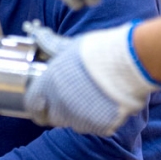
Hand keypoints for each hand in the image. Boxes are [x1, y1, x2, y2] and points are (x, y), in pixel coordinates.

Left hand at [25, 22, 158, 134]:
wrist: (128, 61)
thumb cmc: (97, 50)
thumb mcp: (69, 46)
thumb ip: (51, 48)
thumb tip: (37, 33)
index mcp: (48, 85)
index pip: (32, 106)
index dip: (37, 106)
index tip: (42, 105)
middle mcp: (60, 105)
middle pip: (53, 117)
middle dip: (59, 110)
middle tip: (73, 98)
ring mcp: (80, 118)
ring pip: (74, 123)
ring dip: (79, 114)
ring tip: (93, 97)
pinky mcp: (99, 126)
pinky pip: (95, 126)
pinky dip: (99, 118)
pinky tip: (106, 103)